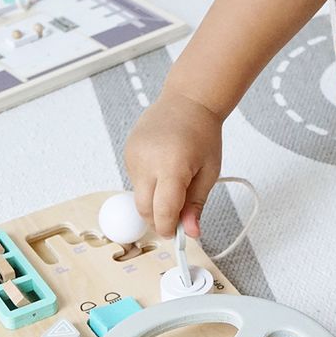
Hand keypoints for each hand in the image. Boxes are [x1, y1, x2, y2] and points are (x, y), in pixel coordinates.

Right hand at [124, 89, 222, 237]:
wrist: (187, 101)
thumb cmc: (202, 134)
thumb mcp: (208, 173)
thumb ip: (196, 205)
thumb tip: (191, 233)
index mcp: (172, 165)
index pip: (162, 211)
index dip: (168, 228)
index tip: (176, 235)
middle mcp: (147, 161)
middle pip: (144, 209)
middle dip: (158, 221)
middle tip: (175, 219)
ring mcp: (133, 157)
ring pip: (138, 197)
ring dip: (153, 202)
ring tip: (172, 184)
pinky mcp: (127, 154)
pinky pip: (135, 183)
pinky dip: (148, 186)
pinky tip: (161, 170)